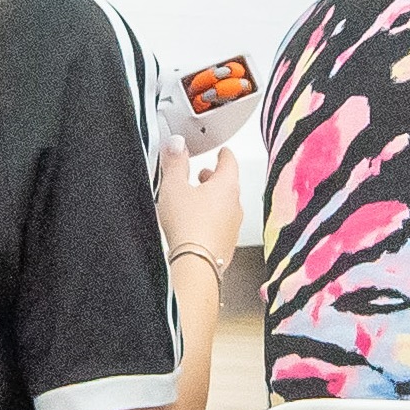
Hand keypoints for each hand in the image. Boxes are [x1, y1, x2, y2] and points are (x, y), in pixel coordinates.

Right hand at [159, 141, 244, 265]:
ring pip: (226, 207)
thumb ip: (175, 162)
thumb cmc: (189, 227)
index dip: (224, 154)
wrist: (196, 264)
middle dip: (215, 178)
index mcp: (226, 186)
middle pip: (228, 185)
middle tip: (203, 174)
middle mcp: (235, 206)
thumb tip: (177, 144)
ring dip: (213, 200)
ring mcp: (233, 227)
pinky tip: (197, 226)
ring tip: (196, 200)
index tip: (222, 152)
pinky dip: (211, 221)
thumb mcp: (174, 187)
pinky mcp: (226, 245)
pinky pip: (221, 226)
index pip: (230, 162)